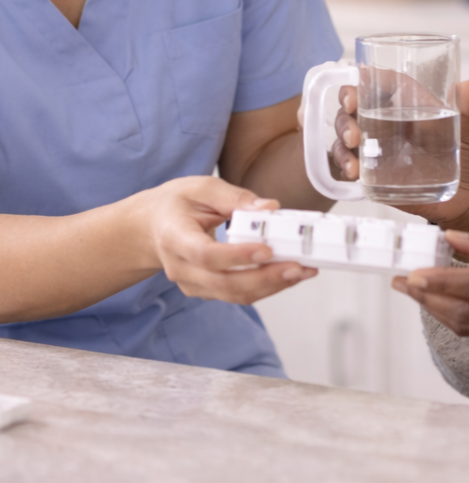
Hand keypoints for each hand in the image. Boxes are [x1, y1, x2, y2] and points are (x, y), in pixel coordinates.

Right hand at [136, 176, 316, 304]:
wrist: (151, 227)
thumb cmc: (176, 204)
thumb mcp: (202, 188)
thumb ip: (235, 197)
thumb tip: (270, 208)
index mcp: (175, 237)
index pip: (206, 255)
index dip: (237, 256)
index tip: (266, 249)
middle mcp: (181, 268)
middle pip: (224, 283)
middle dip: (265, 278)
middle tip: (298, 266)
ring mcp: (192, 284)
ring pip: (234, 294)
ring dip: (272, 286)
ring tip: (302, 271)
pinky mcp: (206, 290)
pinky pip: (236, 294)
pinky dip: (264, 286)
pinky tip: (287, 274)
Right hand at [332, 79, 468, 231]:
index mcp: (409, 104)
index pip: (380, 83)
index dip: (363, 81)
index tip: (356, 87)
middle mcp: (388, 122)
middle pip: (354, 108)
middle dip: (345, 113)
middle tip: (353, 126)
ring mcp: (379, 149)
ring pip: (345, 135)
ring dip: (341, 141)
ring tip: (352, 156)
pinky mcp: (375, 174)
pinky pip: (350, 165)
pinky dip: (344, 166)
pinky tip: (353, 173)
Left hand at [392, 221, 468, 348]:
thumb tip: (453, 237)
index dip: (440, 282)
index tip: (413, 273)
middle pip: (464, 315)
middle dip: (426, 300)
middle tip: (401, 283)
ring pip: (468, 328)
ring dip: (435, 311)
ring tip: (413, 292)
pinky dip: (456, 317)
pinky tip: (443, 301)